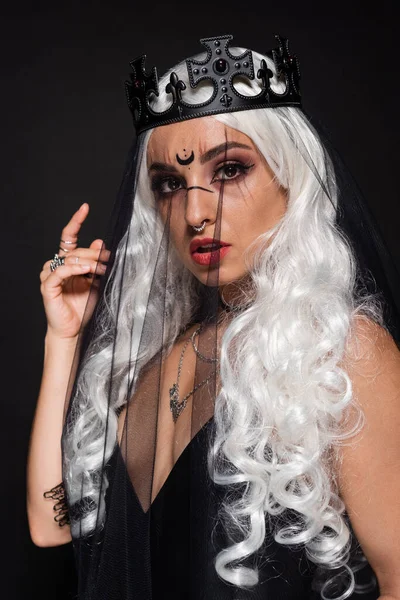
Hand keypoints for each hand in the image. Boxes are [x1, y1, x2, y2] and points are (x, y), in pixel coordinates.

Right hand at [40, 203, 109, 339]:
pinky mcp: (48, 286)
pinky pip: (60, 272)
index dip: (76, 221)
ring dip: (88, 261)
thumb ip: (96, 261)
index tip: (85, 207)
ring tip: (102, 268)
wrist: (74, 330)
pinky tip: (86, 269)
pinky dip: (74, 269)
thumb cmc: (82, 307)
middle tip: (109, 259)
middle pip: (75, 249)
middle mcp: (56, 265)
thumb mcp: (95, 280)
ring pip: (69, 258)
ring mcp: (50, 275)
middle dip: (94, 253)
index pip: (68, 236)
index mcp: (66, 262)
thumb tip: (101, 242)